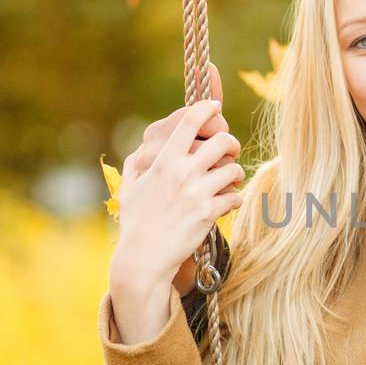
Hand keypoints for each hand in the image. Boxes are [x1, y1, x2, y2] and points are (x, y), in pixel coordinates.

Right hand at [112, 80, 244, 295]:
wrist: (144, 258)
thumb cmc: (135, 222)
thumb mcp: (129, 188)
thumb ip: (137, 164)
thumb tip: (142, 150)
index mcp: (163, 161)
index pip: (189, 122)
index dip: (206, 108)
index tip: (214, 106)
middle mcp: (182, 173)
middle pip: (222, 141)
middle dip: (231, 143)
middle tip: (230, 151)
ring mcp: (197, 193)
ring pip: (233, 169)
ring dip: (235, 173)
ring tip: (230, 179)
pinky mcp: (209, 213)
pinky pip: (234, 197)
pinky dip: (233, 199)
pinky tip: (226, 203)